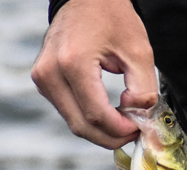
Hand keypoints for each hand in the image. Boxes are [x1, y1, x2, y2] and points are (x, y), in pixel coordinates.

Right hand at [31, 0, 157, 148]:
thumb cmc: (111, 16)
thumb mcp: (138, 50)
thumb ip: (143, 89)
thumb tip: (136, 116)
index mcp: (72, 62)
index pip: (96, 114)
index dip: (120, 130)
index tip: (138, 129)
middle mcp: (50, 72)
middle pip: (80, 125)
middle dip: (110, 136)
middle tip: (133, 133)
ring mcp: (43, 77)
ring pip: (73, 122)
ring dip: (100, 130)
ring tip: (123, 122)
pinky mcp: (43, 80)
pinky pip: (67, 110)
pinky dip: (88, 118)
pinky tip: (108, 113)